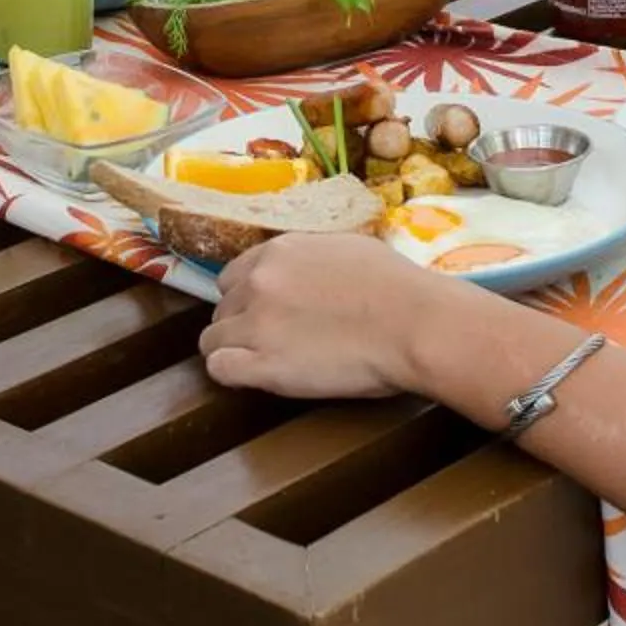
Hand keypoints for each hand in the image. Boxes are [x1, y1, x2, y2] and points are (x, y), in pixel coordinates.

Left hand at [199, 234, 446, 399]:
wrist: (412, 322)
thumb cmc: (395, 286)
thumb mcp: (345, 248)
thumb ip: (310, 257)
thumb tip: (306, 269)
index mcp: (278, 252)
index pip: (232, 276)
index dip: (246, 297)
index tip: (265, 313)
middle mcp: (258, 283)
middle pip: (222, 308)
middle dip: (241, 323)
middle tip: (271, 341)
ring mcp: (257, 324)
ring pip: (212, 340)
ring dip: (232, 350)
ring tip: (262, 362)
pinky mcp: (263, 365)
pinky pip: (219, 369)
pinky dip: (231, 374)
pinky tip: (253, 377)